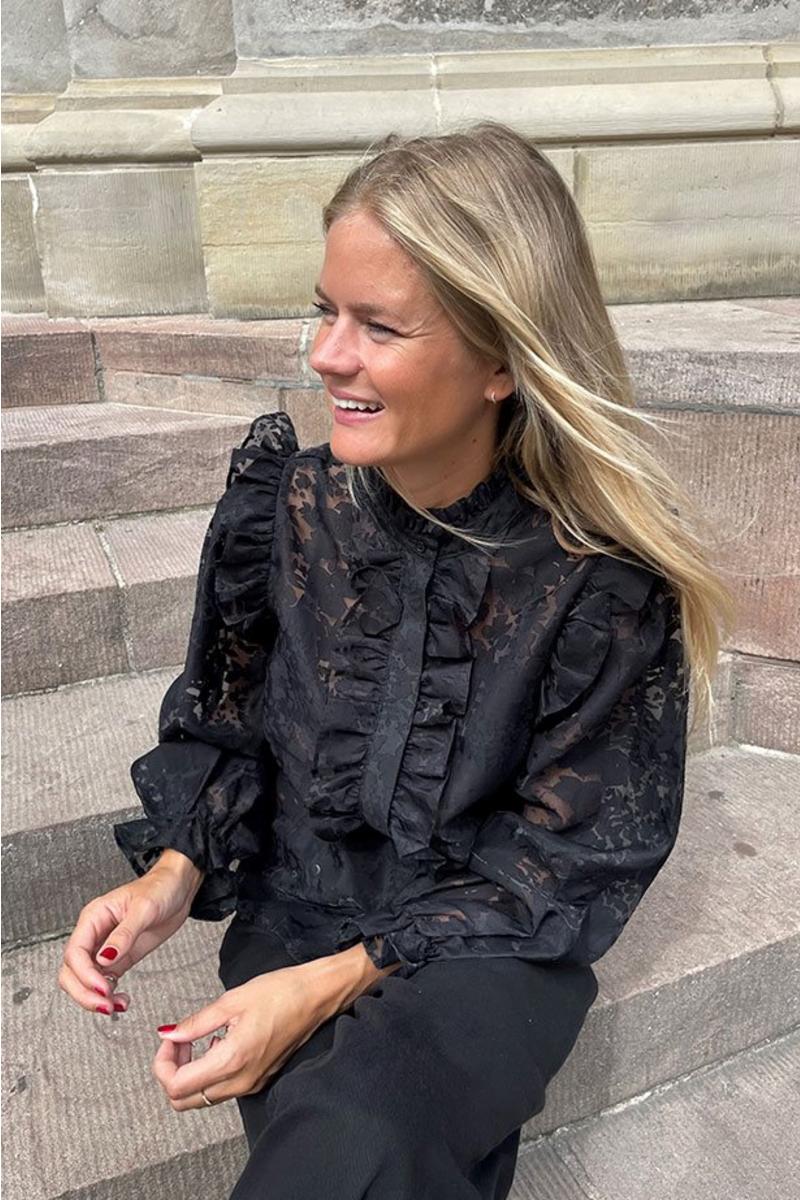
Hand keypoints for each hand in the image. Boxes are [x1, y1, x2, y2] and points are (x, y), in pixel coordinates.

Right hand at [57, 853, 202, 1015]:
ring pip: (84, 980)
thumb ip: (124, 934)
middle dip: (84, 992)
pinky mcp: (120, 958)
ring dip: (95, 997)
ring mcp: (105, 948)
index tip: (103, 988)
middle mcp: (94, 934)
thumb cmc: (160, 889)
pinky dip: (109, 995)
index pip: (75, 952)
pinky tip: (122, 1000)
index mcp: (93, 917)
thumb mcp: (144, 909)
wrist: (178, 889)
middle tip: (106, 1005)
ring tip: (117, 1004)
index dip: (84, 974)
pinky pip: (104, 981)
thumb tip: (104, 958)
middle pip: (71, 971)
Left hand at [153, 944, 399, 1110]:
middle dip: (171, 1072)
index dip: (162, 1063)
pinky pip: (222, 1089)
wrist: (317, 996)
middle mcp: (240, 1082)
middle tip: (178, 1040)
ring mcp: (251, 1084)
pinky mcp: (259, 1080)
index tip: (170, 1037)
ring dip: (189, 1073)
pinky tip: (218, 1042)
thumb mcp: (231, 1001)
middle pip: (184, 1100)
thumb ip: (196, 1023)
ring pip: (202, 1096)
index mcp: (231, 1061)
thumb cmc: (279, 992)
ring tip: (196, 1038)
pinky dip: (209, 1072)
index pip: (176, 1087)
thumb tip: (167, 1034)